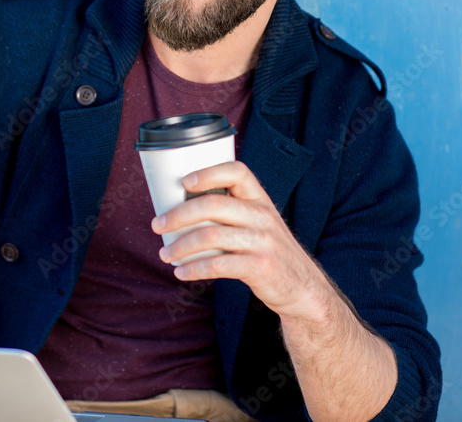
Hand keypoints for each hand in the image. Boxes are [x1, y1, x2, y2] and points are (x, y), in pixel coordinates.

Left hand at [151, 160, 330, 318]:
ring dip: (180, 246)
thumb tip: (182, 210)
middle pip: (213, 206)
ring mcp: (263, 242)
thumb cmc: (271, 253)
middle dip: (178, 215)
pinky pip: (218, 265)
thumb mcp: (261, 224)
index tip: (185, 182)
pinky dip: (194, 269)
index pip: (238, 172)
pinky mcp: (260, 267)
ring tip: (165, 254)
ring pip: (211, 236)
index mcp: (261, 200)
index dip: (210, 172)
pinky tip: (182, 273)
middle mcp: (263, 216)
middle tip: (158, 225)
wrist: (304, 289)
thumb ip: (234, 213)